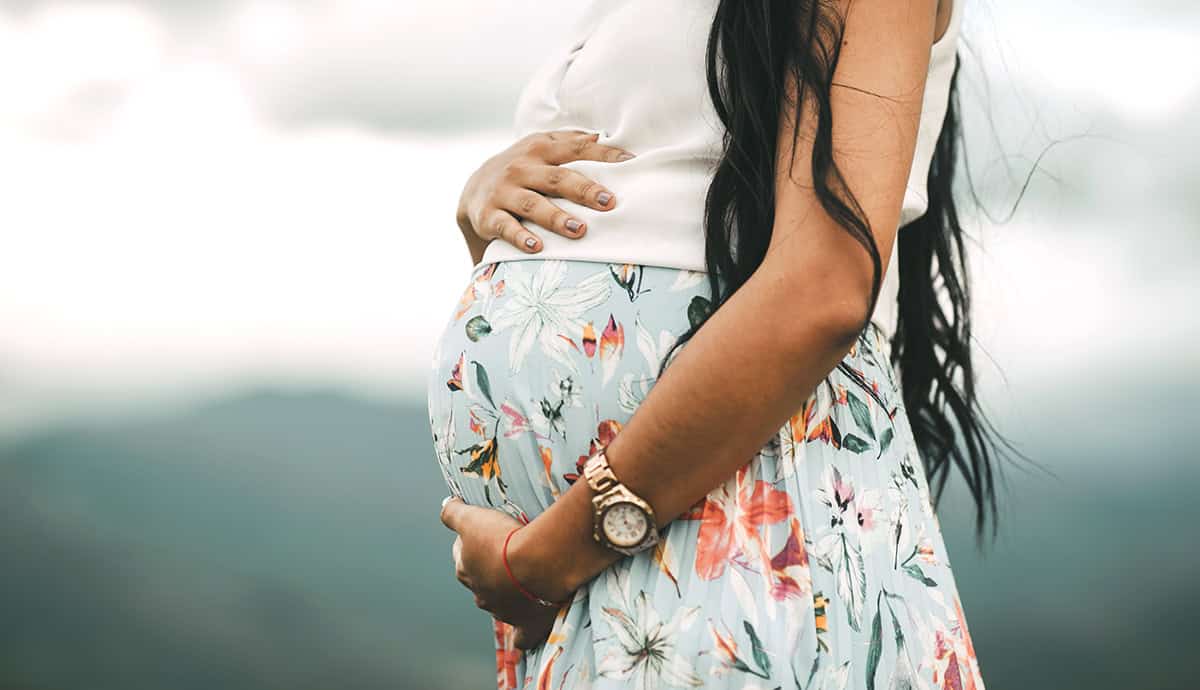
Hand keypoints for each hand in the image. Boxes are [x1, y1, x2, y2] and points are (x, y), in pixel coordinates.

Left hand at [439, 496, 573, 649]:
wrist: (536, 564)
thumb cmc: (502, 540)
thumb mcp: (472, 518)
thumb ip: (453, 513)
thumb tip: (444, 506)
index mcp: (466, 571)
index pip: (462, 557)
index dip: (471, 544)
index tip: (484, 534)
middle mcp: (481, 595)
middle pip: (480, 581)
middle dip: (488, 570)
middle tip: (505, 554)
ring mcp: (503, 611)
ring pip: (499, 605)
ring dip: (507, 593)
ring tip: (522, 579)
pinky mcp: (527, 624)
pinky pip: (522, 637)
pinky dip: (523, 637)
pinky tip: (525, 634)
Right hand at [455, 130, 634, 254]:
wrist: (473, 190)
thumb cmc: (523, 169)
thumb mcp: (542, 149)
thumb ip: (571, 143)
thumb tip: (606, 136)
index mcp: (541, 149)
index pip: (577, 148)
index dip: (604, 155)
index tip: (631, 164)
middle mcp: (522, 167)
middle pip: (558, 178)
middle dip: (584, 190)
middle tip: (609, 202)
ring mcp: (504, 191)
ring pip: (533, 204)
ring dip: (556, 217)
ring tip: (579, 230)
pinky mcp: (489, 216)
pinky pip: (506, 227)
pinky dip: (521, 237)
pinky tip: (537, 247)